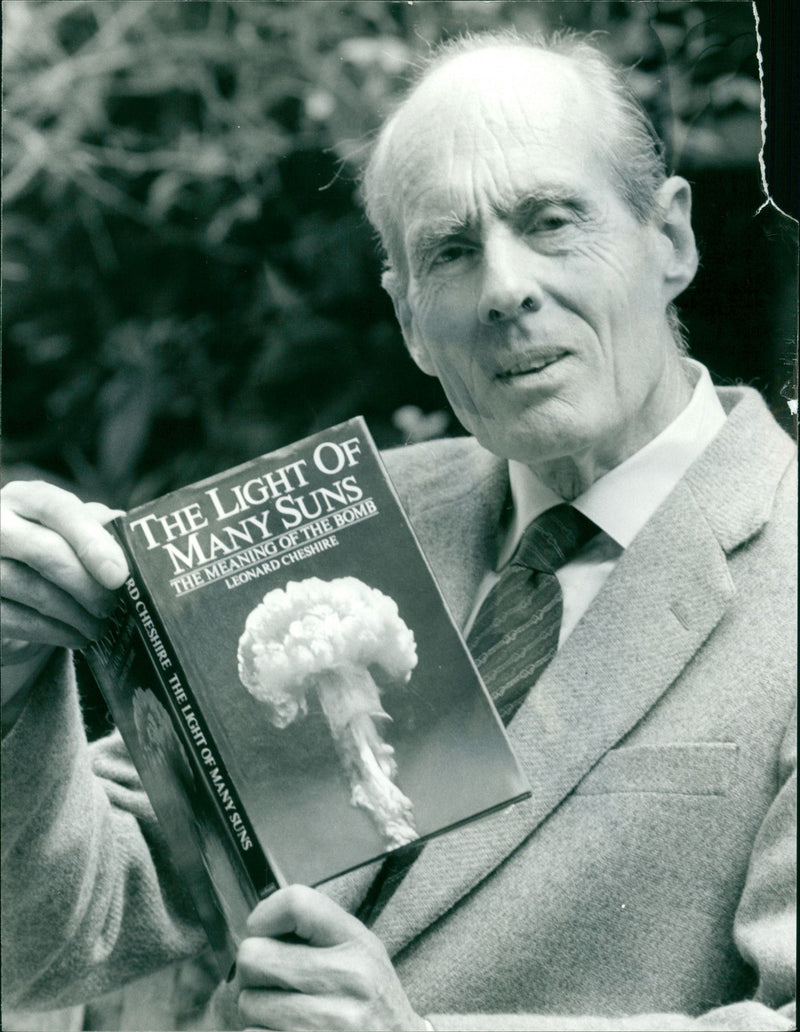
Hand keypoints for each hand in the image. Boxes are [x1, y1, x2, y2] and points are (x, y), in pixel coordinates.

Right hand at [1, 480, 127, 707]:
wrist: (6, 589)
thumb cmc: (48, 550)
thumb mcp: (69, 530)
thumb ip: (96, 526)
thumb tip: (131, 531)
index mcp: (23, 499)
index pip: (58, 509)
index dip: (91, 540)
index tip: (118, 574)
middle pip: (46, 552)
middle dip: (89, 585)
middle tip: (114, 605)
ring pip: (36, 592)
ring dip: (77, 615)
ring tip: (102, 625)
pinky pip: (21, 622)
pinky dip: (57, 633)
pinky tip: (78, 636)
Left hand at [236, 884, 428, 1030]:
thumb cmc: (371, 1002)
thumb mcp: (363, 952)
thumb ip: (318, 932)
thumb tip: (257, 929)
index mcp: (357, 943)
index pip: (296, 903)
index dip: (265, 915)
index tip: (262, 931)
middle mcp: (346, 979)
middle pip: (254, 955)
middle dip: (254, 972)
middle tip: (273, 982)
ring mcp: (326, 1022)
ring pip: (248, 1003)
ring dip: (257, 1011)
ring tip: (287, 1015)